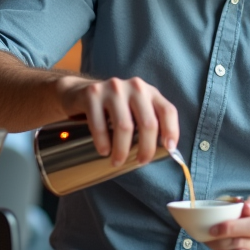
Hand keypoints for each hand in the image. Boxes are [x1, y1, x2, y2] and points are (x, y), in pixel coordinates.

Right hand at [56, 75, 178, 166]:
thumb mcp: (134, 109)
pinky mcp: (93, 94)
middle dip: (146, 148)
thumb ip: (148, 123)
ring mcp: (113, 88)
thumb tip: (163, 150)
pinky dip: (102, 143)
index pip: (167, 111)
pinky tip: (103, 150)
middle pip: (148, 123)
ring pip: (124, 127)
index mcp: (149, 91)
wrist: (78, 92)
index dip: (172, 131)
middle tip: (140, 162)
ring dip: (122, 150)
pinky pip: (100, 125)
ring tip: (117, 161)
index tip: (169, 149)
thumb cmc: (112, 107)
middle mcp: (135, 87)